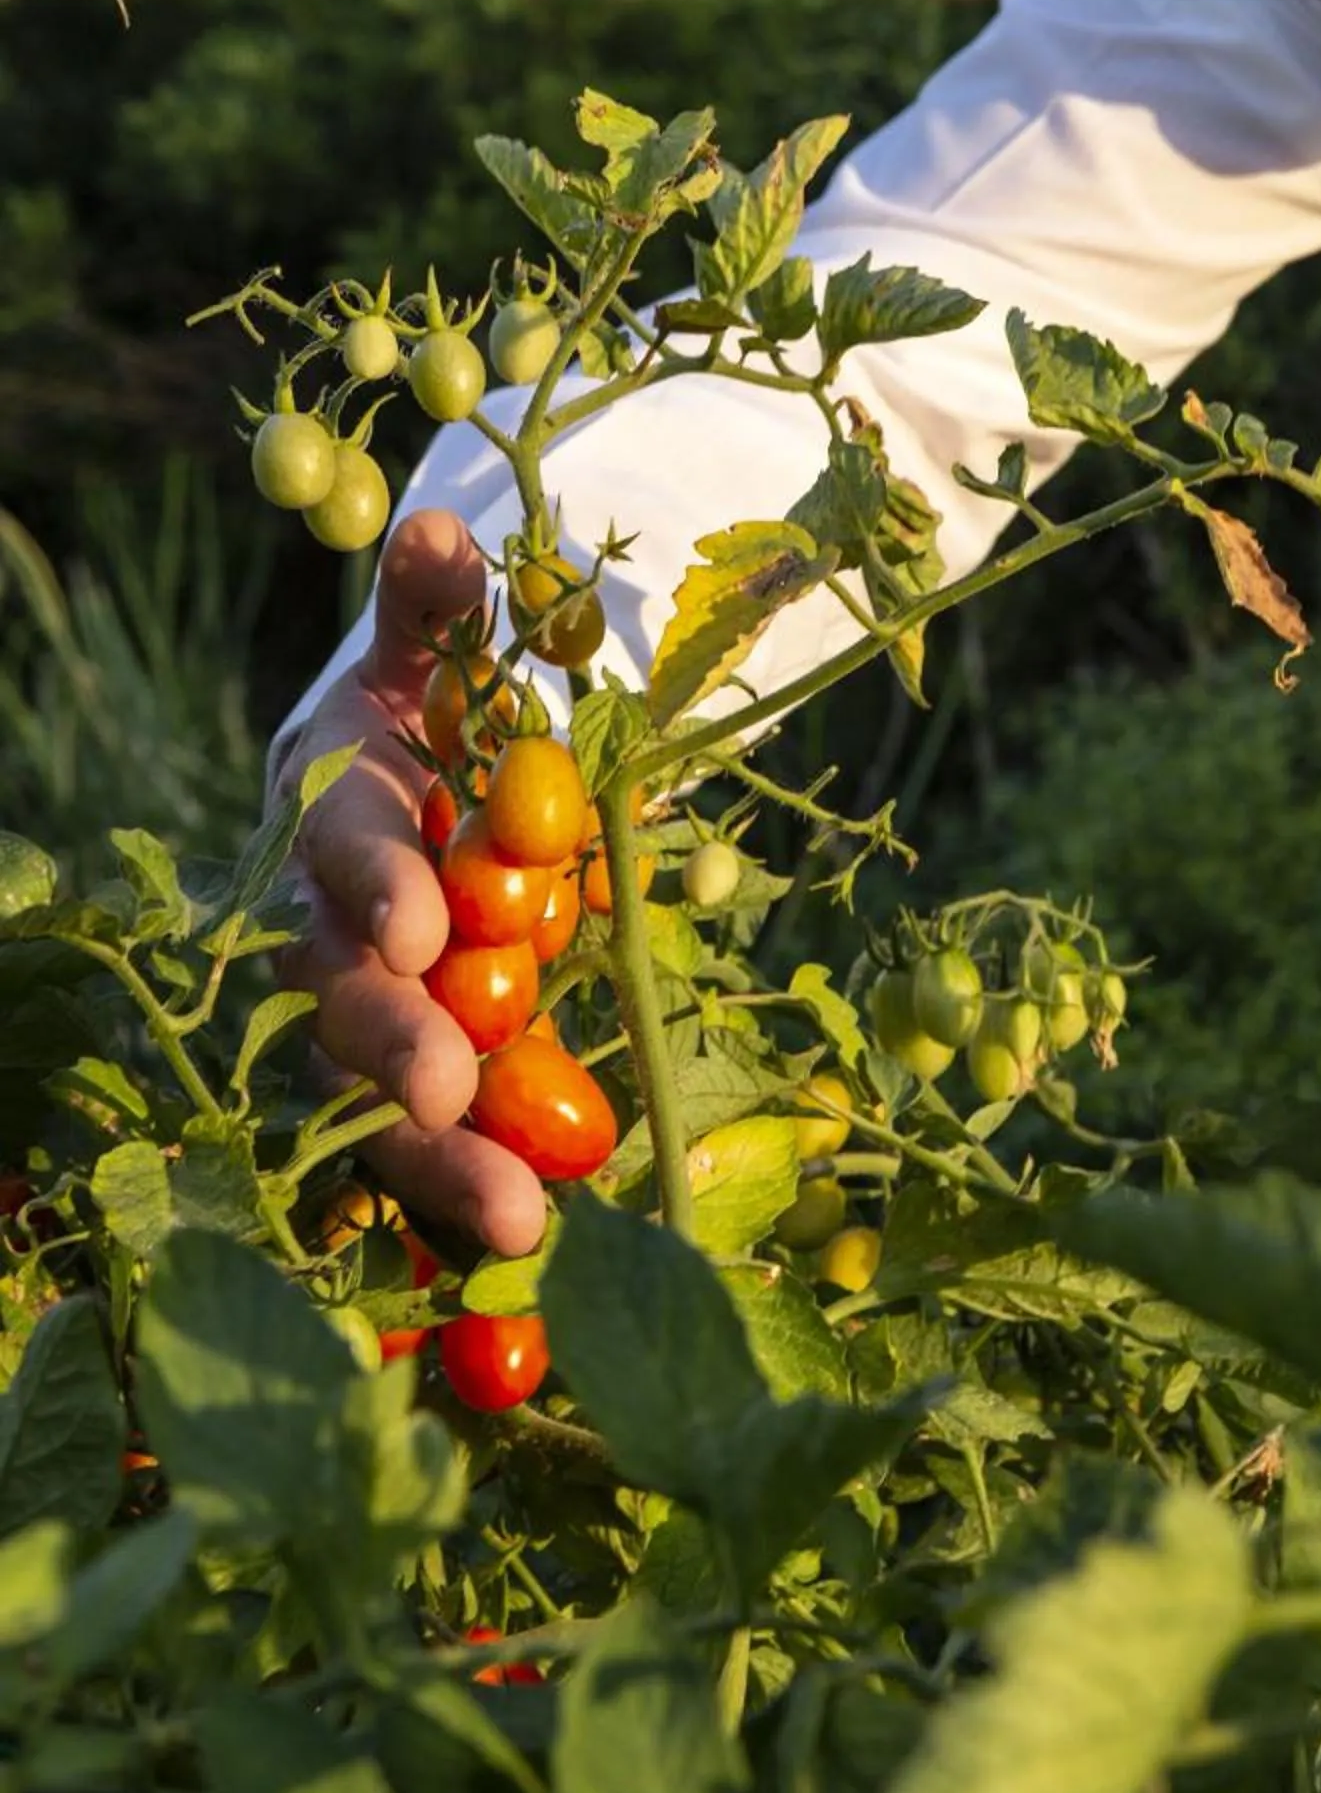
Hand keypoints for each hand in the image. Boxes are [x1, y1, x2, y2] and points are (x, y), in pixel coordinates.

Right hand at [274, 509, 548, 1258]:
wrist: (431, 801)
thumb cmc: (442, 727)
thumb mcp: (442, 666)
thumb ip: (439, 612)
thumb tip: (442, 528)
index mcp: (333, 816)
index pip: (343, 855)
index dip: (377, 888)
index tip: (423, 926)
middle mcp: (323, 931)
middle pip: (340, 1001)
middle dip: (391, 1049)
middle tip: (447, 1094)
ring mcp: (355, 1024)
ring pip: (372, 1105)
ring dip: (440, 1164)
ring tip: (521, 1228)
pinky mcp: (403, 1094)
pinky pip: (424, 1160)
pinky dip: (466, 1212)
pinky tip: (524, 1265)